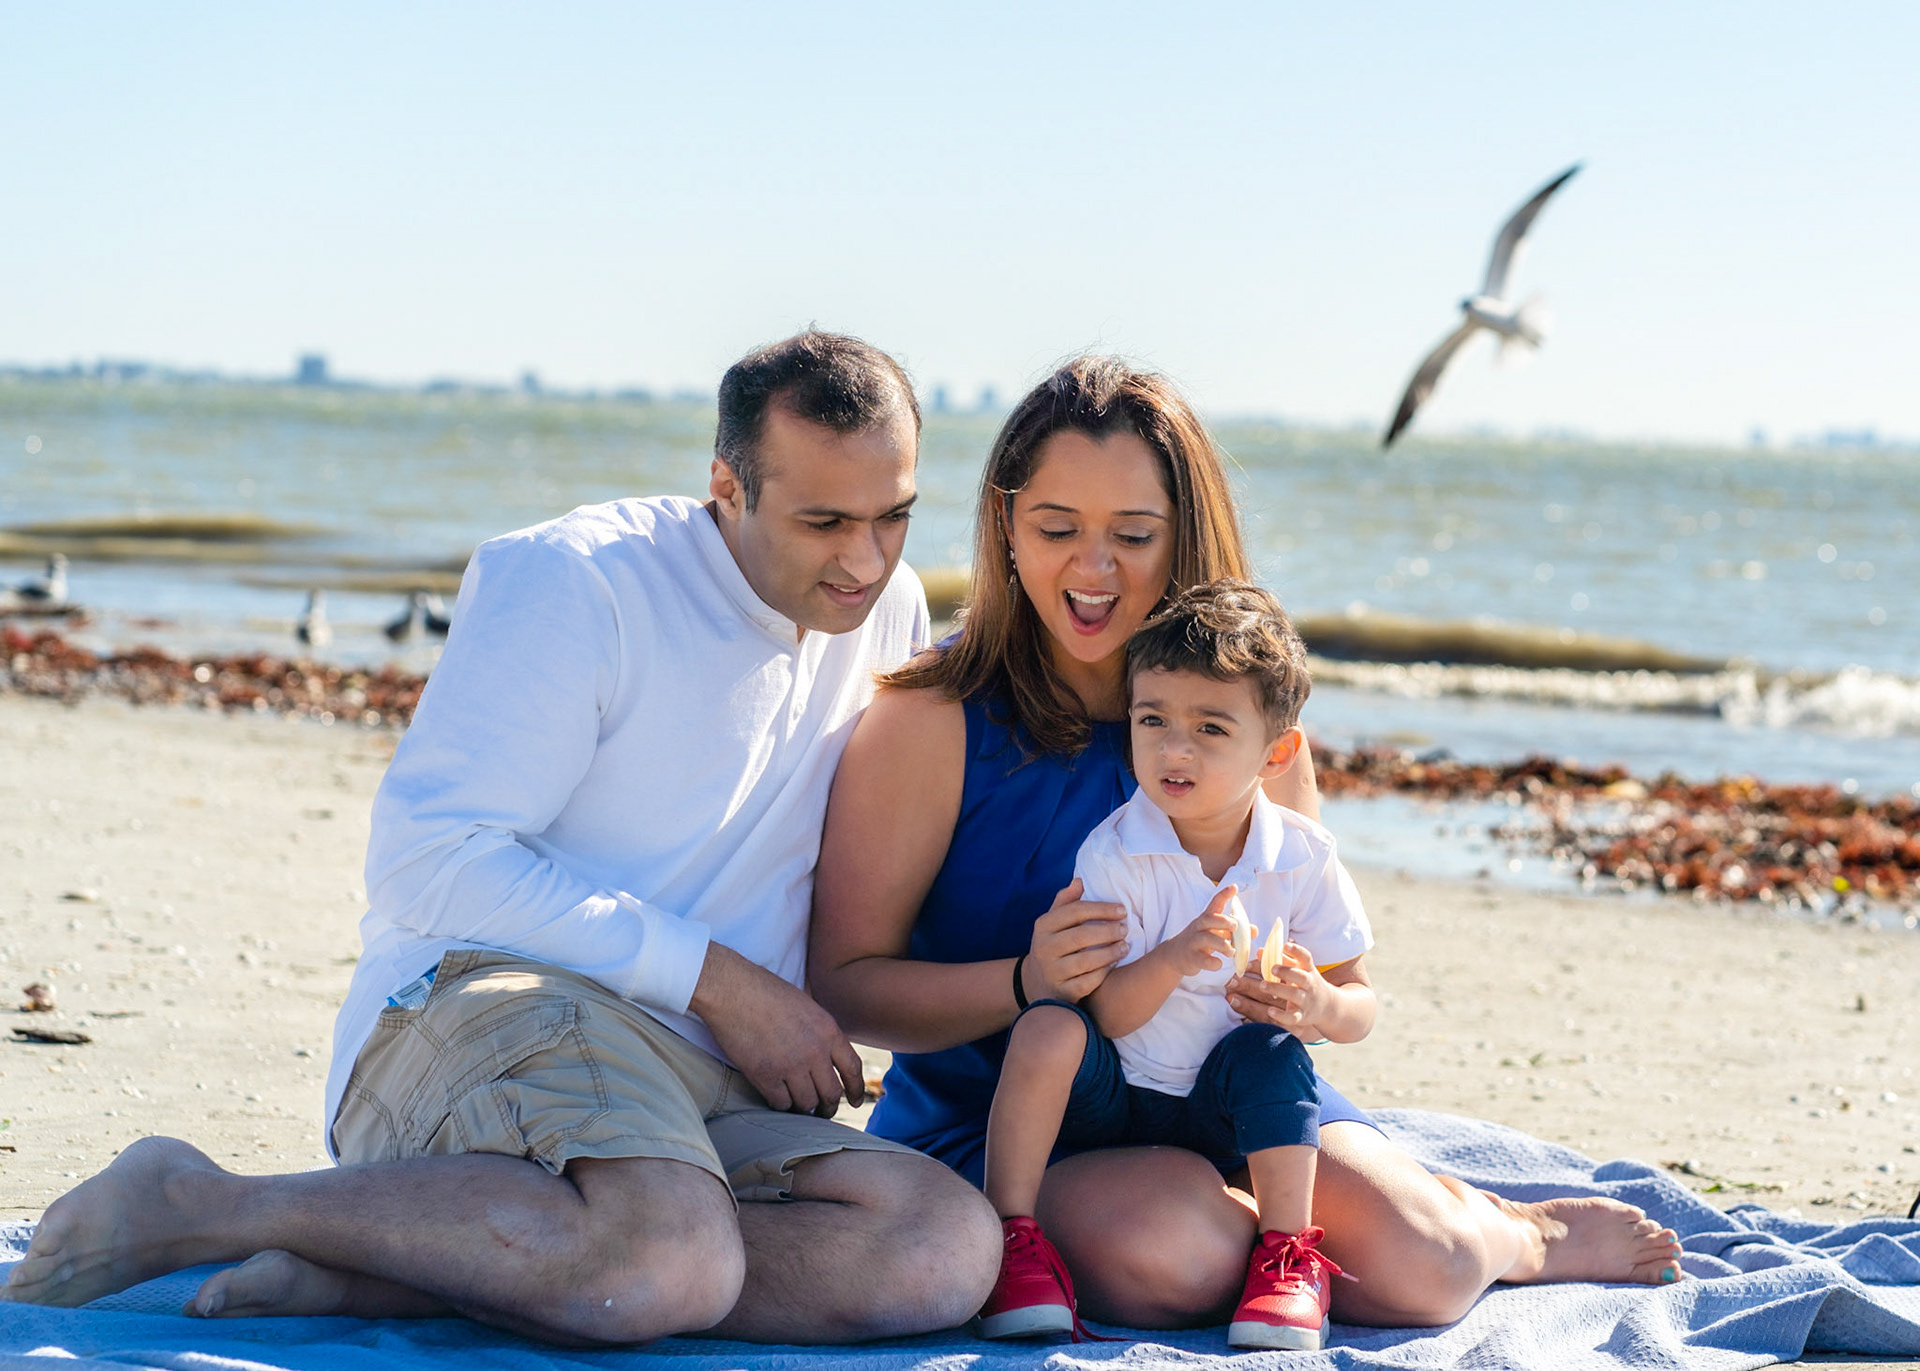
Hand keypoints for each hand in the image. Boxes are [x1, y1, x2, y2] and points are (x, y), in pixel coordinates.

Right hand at [690, 942, 864, 1116]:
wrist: (731, 989)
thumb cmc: (765, 991)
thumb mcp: (806, 1005)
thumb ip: (820, 1032)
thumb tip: (827, 1057)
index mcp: (828, 1030)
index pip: (852, 1068)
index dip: (856, 1089)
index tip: (855, 1101)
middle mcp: (814, 1050)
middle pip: (831, 1093)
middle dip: (828, 1106)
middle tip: (822, 1111)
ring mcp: (790, 1065)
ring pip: (807, 1103)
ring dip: (802, 1107)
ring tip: (796, 1104)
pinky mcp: (765, 1076)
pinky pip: (781, 1104)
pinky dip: (780, 1104)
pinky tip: (775, 1097)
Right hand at [1025, 878, 1127, 1002]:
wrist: (1038, 984)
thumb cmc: (1054, 946)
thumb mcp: (1053, 923)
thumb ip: (1066, 902)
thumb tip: (1079, 880)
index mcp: (1043, 926)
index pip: (1075, 911)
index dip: (1101, 909)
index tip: (1122, 910)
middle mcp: (1044, 948)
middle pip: (1081, 936)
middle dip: (1108, 931)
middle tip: (1125, 929)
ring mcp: (1052, 972)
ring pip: (1086, 961)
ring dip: (1110, 953)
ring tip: (1125, 947)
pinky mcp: (1061, 992)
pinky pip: (1087, 982)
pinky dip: (1103, 974)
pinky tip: (1114, 966)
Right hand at [1154, 886, 1236, 977]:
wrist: (1174, 955)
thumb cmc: (1200, 941)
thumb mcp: (1215, 933)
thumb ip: (1233, 931)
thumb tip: (1254, 930)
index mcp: (1206, 919)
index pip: (1215, 903)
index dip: (1224, 895)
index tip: (1234, 887)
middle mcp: (1199, 928)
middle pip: (1209, 919)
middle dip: (1223, 921)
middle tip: (1235, 927)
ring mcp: (1193, 942)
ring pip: (1206, 938)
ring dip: (1222, 945)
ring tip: (1232, 951)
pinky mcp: (1191, 958)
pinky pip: (1203, 959)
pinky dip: (1213, 962)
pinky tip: (1218, 963)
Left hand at [1227, 942, 1329, 1037]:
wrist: (1326, 1006)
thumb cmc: (1305, 983)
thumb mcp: (1298, 969)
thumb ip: (1280, 960)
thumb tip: (1260, 951)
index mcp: (1308, 970)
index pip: (1306, 958)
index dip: (1297, 951)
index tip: (1286, 945)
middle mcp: (1309, 984)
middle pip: (1301, 977)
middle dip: (1287, 972)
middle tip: (1272, 968)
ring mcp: (1306, 1001)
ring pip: (1294, 995)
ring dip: (1278, 989)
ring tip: (1262, 985)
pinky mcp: (1302, 1016)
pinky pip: (1292, 1017)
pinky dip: (1282, 1015)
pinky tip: (1270, 1011)